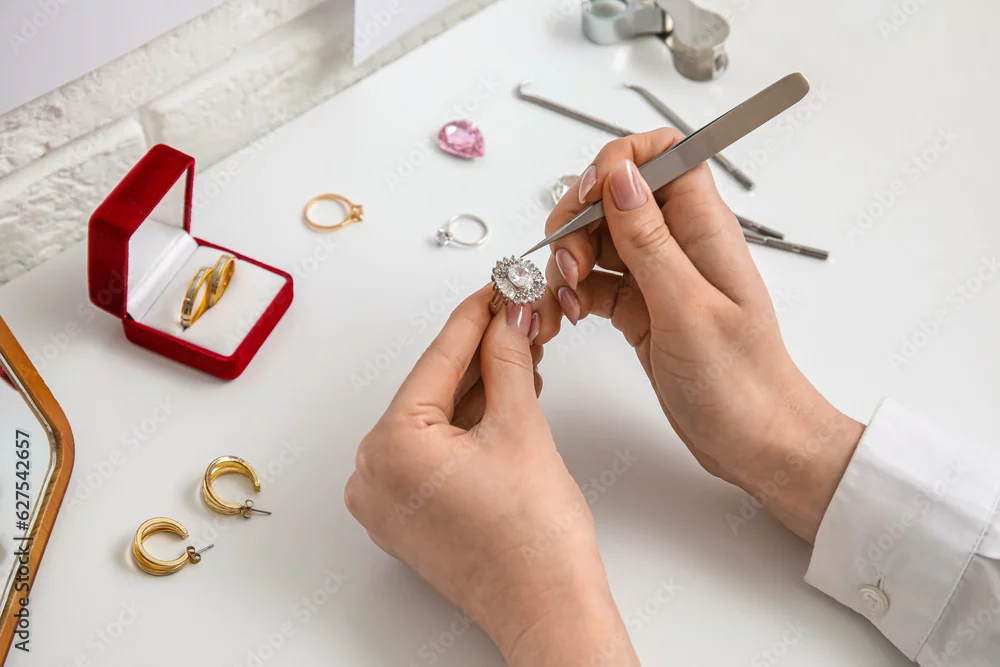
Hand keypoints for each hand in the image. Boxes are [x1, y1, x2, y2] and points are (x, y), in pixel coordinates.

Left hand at [345, 286, 639, 666]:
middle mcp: (372, 475)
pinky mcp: (405, 516)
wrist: (548, 609)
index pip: (438, 360)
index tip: (495, 288)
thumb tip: (508, 319)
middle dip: (481, 354)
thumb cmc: (533, 543)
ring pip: (435, 421)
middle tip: (515, 317)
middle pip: (434, 391)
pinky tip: (502, 398)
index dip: (476, 316)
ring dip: (479, 389)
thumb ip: (509, 361)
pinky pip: (432, 452)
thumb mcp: (521, 427)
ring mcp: (386, 500)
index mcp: (388, 447)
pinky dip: (467, 426)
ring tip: (520, 354)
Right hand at [533, 128, 863, 542]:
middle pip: (615, 196)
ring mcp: (658, 276)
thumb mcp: (687, 307)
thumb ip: (649, 240)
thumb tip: (620, 174)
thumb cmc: (740, 382)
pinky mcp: (641, 308)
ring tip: (567, 300)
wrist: (754, 441)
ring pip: (598, 239)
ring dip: (569, 262)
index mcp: (704, 229)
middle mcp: (680, 244)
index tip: (590, 197)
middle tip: (569, 264)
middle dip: (579, 221)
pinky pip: (595, 282)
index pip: (665, 155)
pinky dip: (574, 294)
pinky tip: (568, 316)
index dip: (620, 162)